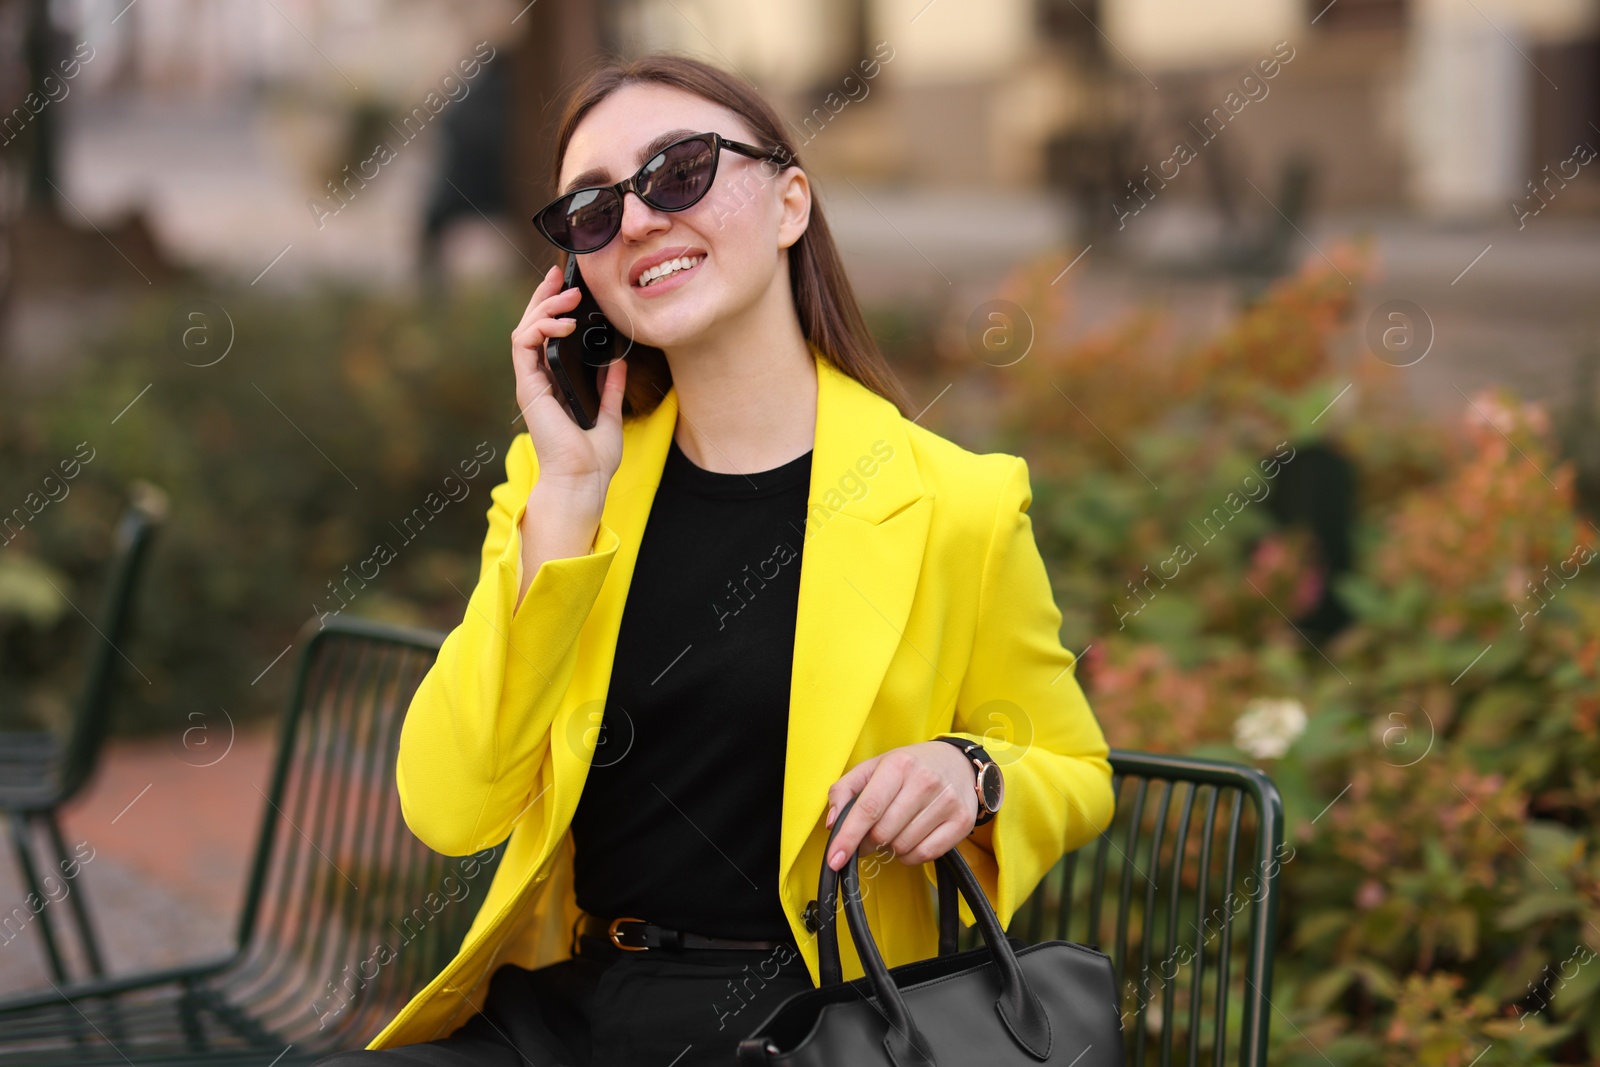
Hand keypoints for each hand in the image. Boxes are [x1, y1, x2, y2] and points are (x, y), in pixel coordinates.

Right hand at [510, 263, 628, 498]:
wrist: (582, 480)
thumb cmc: (593, 459)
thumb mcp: (609, 415)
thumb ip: (611, 388)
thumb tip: (618, 362)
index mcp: (554, 386)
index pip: (547, 338)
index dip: (554, 310)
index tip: (570, 288)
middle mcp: (538, 381)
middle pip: (532, 327)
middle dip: (544, 297)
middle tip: (560, 274)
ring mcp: (531, 383)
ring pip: (525, 330)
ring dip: (545, 307)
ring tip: (569, 295)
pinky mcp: (528, 386)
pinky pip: (524, 344)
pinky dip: (540, 327)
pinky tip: (563, 323)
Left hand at [822, 741, 979, 871]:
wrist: (958, 762)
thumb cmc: (910, 767)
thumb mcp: (873, 767)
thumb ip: (844, 790)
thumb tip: (832, 823)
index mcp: (899, 765)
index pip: (868, 809)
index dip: (848, 837)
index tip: (835, 858)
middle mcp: (925, 781)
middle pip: (883, 832)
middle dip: (867, 843)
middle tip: (868, 836)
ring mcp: (946, 802)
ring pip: (902, 846)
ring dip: (890, 848)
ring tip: (895, 830)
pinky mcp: (961, 822)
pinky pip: (925, 855)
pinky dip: (910, 855)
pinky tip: (910, 839)